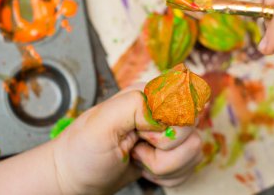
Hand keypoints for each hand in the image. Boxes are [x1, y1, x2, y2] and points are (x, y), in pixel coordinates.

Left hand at [52, 85, 202, 194]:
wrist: (78, 178)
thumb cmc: (83, 151)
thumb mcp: (101, 123)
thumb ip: (133, 105)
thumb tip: (164, 111)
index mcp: (148, 94)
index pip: (185, 99)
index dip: (170, 123)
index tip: (144, 133)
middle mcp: (162, 111)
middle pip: (192, 128)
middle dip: (164, 150)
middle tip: (136, 148)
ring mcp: (170, 133)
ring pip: (195, 149)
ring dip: (165, 166)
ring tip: (138, 159)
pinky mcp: (174, 153)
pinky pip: (190, 166)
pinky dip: (168, 176)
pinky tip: (146, 168)